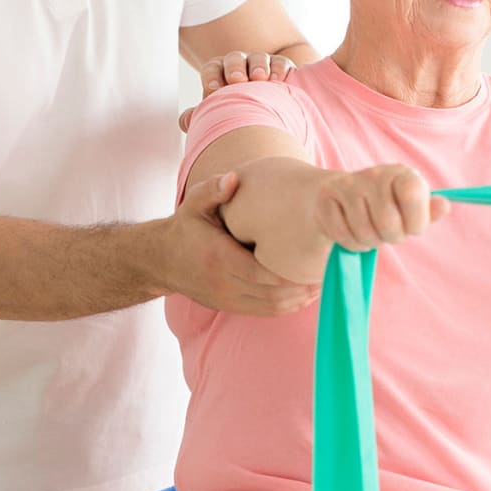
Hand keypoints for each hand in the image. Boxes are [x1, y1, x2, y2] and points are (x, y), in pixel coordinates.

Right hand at [158, 171, 319, 315]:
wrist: (162, 260)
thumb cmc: (186, 228)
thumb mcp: (193, 204)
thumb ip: (212, 190)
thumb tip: (233, 178)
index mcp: (218, 258)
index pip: (262, 273)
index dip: (291, 275)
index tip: (315, 263)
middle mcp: (223, 283)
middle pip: (272, 295)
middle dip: (303, 288)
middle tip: (328, 274)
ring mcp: (226, 299)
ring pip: (271, 308)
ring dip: (299, 300)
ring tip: (322, 285)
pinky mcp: (230, 307)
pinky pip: (264, 312)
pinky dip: (287, 307)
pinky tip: (304, 295)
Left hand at [179, 52, 296, 132]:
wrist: (264, 114)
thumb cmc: (235, 114)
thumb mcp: (217, 114)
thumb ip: (201, 116)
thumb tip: (185, 121)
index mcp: (218, 74)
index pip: (212, 69)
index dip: (211, 76)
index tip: (213, 90)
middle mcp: (239, 66)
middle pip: (234, 59)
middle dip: (235, 67)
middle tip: (237, 79)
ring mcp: (261, 65)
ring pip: (258, 59)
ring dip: (259, 66)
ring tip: (260, 78)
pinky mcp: (281, 69)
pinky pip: (281, 63)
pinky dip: (279, 69)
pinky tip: (278, 79)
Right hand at [314, 165, 448, 250]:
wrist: (343, 196)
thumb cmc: (386, 207)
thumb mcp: (410, 209)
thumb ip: (428, 211)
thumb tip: (444, 206)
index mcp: (401, 174)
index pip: (413, 196)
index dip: (416, 221)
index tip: (412, 226)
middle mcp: (375, 174)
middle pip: (388, 223)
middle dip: (390, 237)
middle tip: (388, 232)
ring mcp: (348, 184)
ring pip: (363, 232)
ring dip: (369, 242)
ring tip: (370, 232)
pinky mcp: (327, 197)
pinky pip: (342, 234)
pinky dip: (350, 242)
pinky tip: (352, 232)